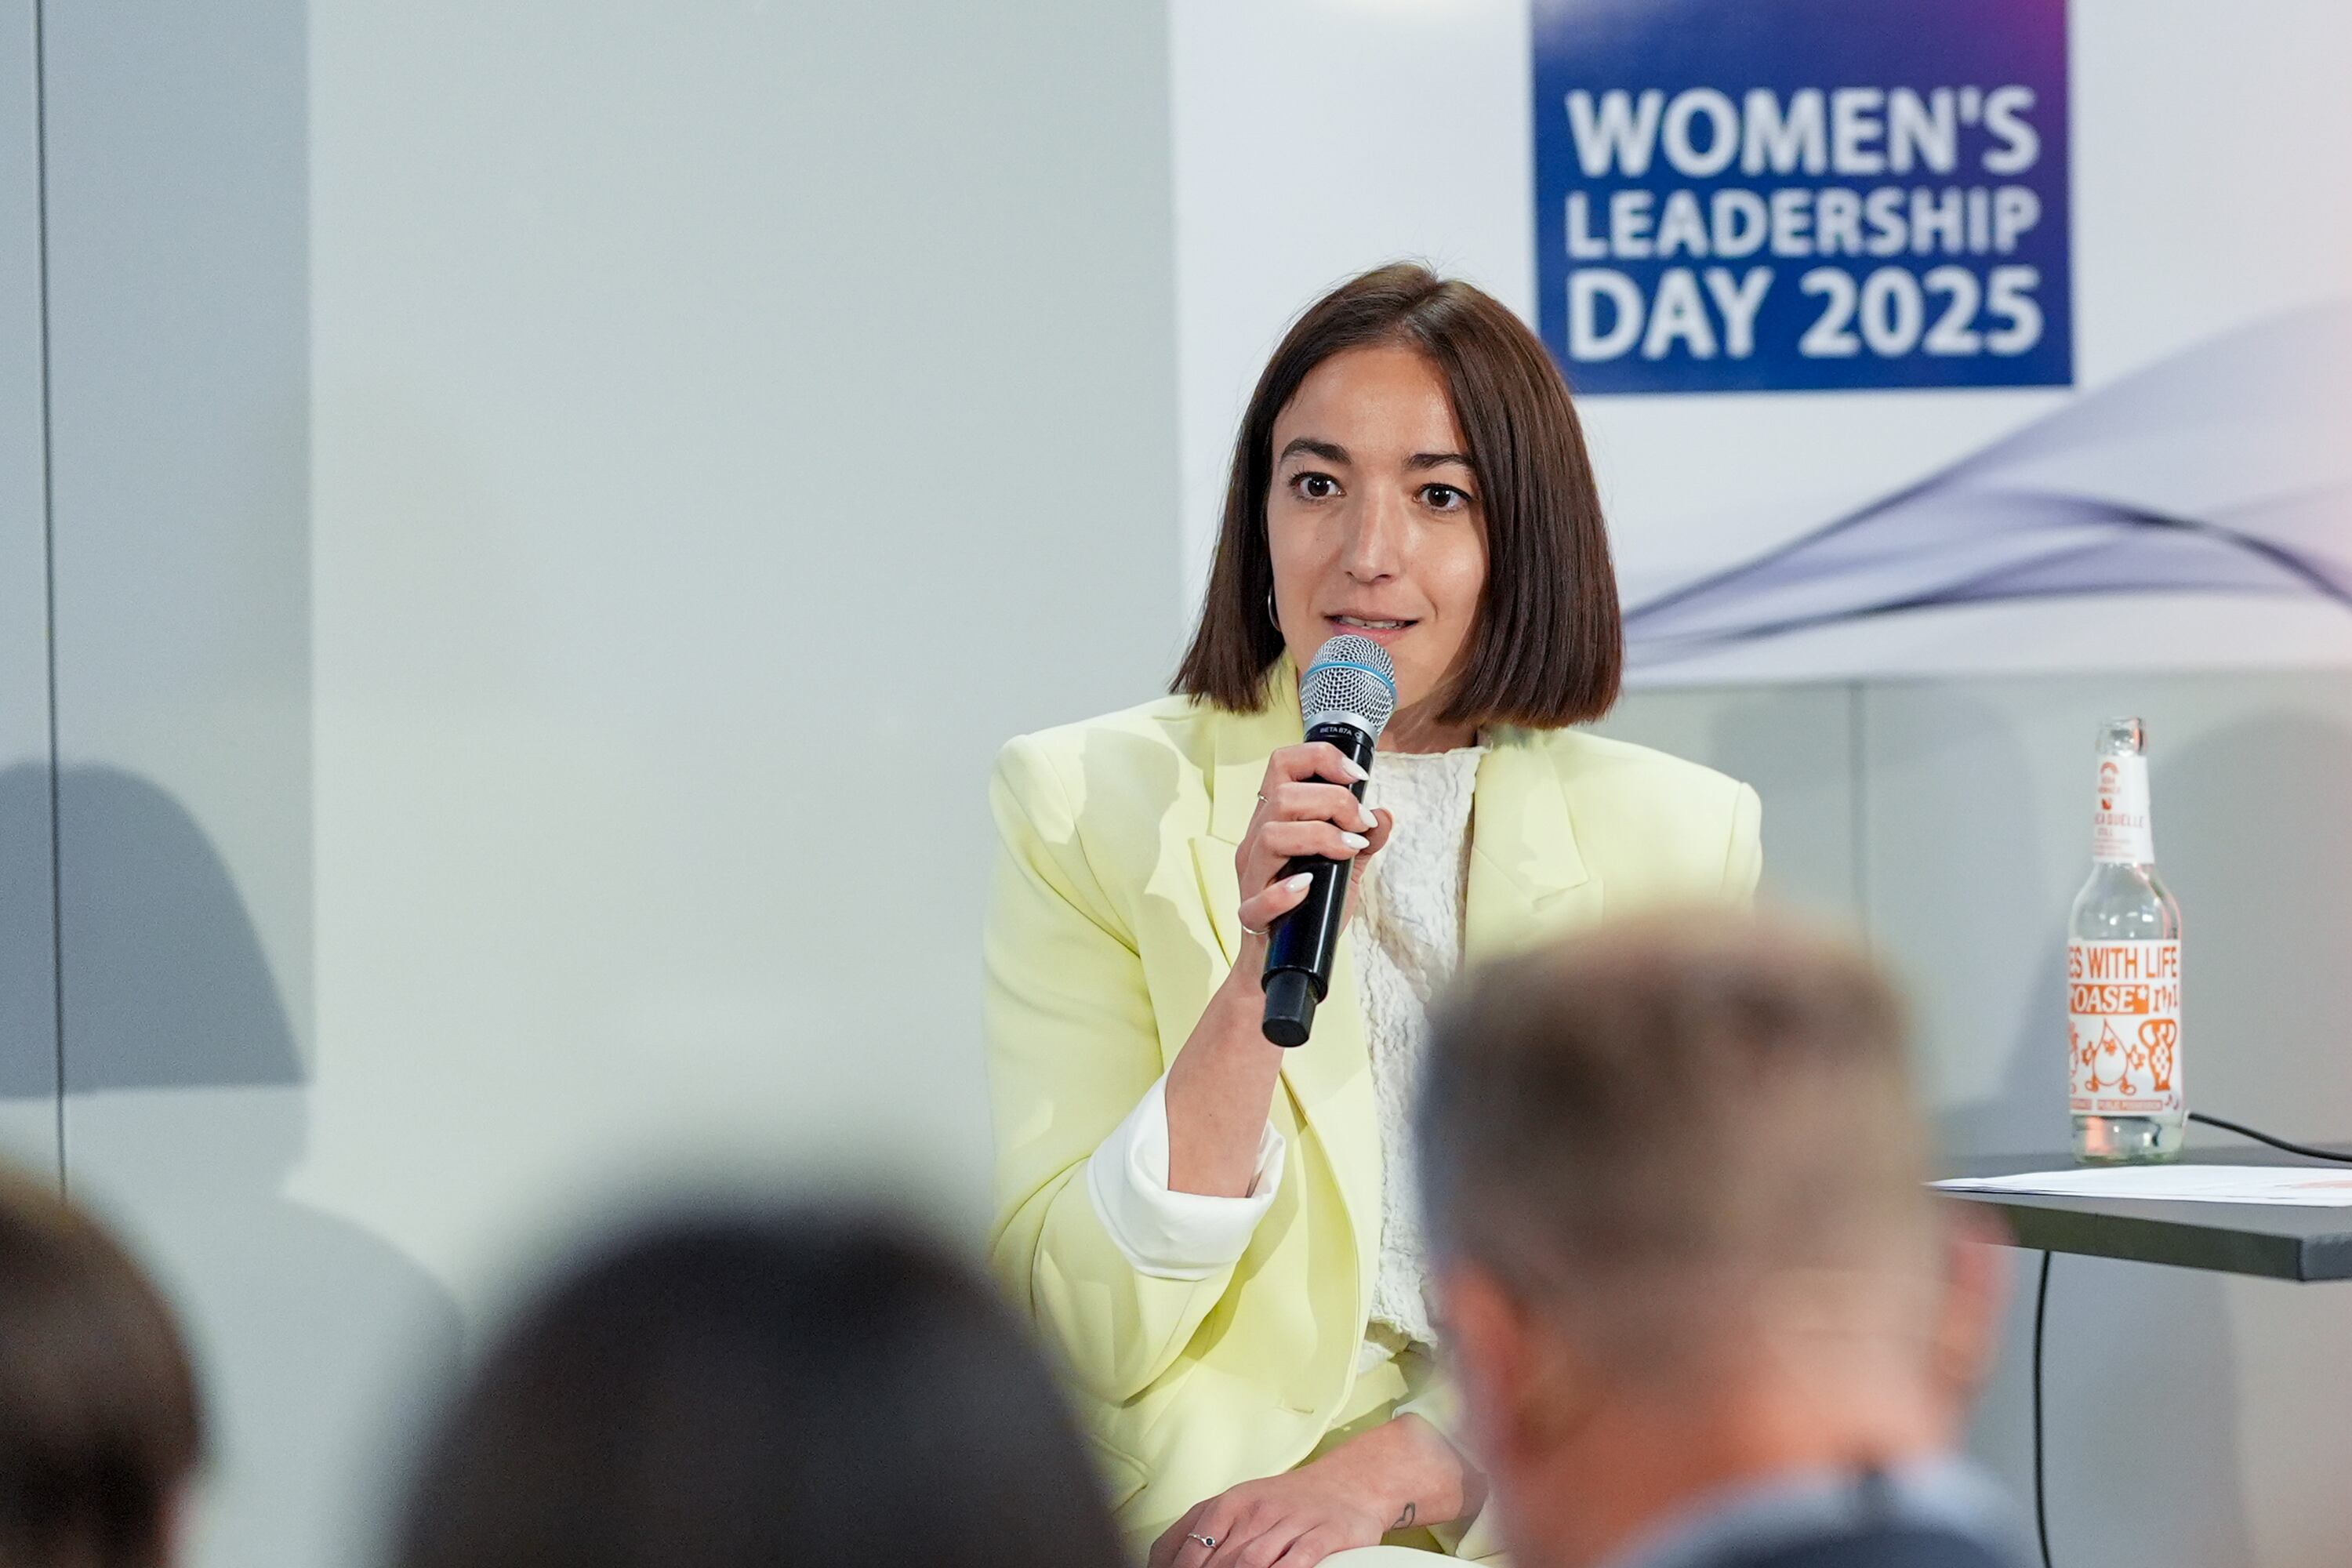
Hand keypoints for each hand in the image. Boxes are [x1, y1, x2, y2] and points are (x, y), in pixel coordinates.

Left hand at [1147, 1417, 1477, 1567]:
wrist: (1348, 1483)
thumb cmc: (1284, 1502)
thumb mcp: (1238, 1506)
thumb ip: (1199, 1530)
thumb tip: (1160, 1562)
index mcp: (1229, 1504)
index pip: (1190, 1543)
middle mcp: (1257, 1510)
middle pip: (1220, 1559)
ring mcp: (1290, 1522)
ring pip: (1252, 1561)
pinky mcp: (1324, 1535)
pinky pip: (1297, 1560)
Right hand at [1234, 741, 1393, 957]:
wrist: (1279, 964)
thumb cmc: (1309, 911)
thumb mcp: (1345, 870)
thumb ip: (1364, 841)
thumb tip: (1383, 814)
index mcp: (1275, 820)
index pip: (1282, 765)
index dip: (1320, 758)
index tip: (1357, 776)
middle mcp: (1257, 841)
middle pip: (1282, 795)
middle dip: (1332, 800)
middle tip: (1360, 825)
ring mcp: (1252, 876)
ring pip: (1271, 833)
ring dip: (1319, 836)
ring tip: (1350, 850)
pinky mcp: (1251, 914)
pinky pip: (1259, 899)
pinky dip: (1285, 891)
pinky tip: (1308, 887)